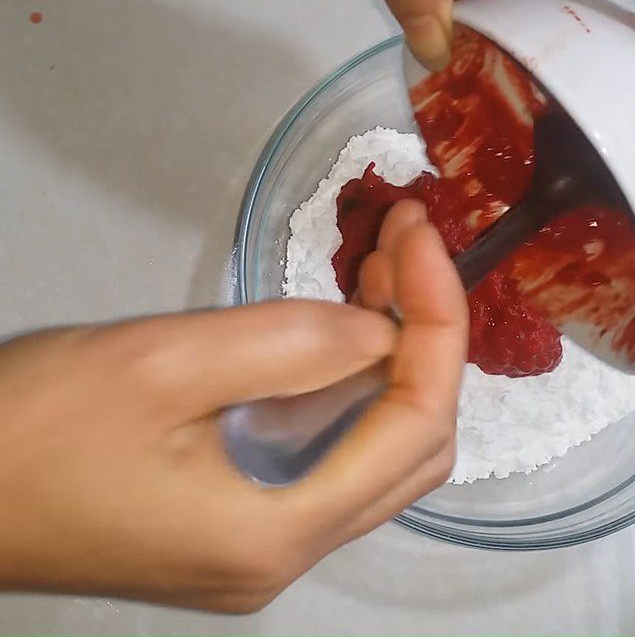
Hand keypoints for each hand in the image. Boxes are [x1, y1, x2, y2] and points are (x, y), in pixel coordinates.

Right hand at [0, 204, 466, 611]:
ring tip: (380, 270)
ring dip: (391, 357)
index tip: (420, 238)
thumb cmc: (35, 429)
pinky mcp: (239, 523)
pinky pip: (328, 453)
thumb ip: (287, 344)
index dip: (438, 322)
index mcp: (279, 527)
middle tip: (402, 250)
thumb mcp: (161, 366)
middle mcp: (289, 551)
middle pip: (412, 445)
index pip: (415, 423)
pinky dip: (347, 385)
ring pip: (375, 449)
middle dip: (425, 338)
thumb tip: (380, 327)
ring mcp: (265, 543)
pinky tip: (335, 327)